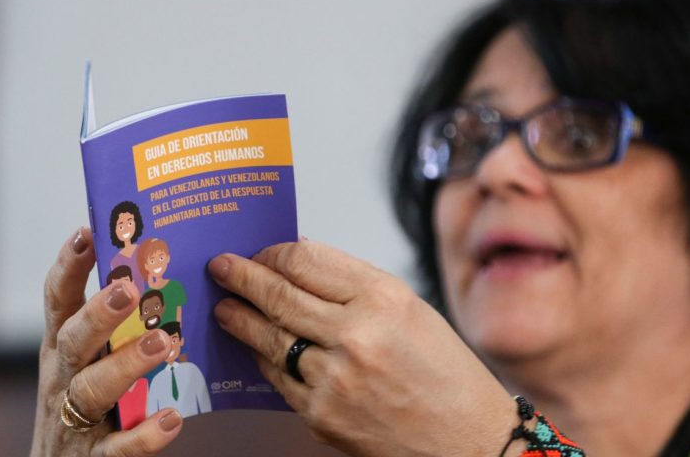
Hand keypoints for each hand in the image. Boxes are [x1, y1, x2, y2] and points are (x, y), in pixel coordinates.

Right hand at [31, 228, 182, 456]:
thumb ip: (114, 330)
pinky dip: (144, 434)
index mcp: (64, 350)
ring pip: (92, 389)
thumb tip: (155, 280)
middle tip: (127, 289)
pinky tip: (172, 418)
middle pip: (73, 340)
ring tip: (159, 344)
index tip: (87, 232)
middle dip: (98, 314)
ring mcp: (75, 420)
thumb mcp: (89, 361)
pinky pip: (119, 447)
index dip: (69, 267)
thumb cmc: (83, 407)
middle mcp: (64, 378)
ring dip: (125, 364)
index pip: (58, 301)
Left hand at [209, 240, 520, 456]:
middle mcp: (357, 335)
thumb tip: (301, 263)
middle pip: (279, 294)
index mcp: (383, 298)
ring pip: (269, 337)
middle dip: (241, 277)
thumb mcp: (409, 308)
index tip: (258, 252)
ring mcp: (335, 378)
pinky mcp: (322, 414)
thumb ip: (354, 283)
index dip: (272, 253)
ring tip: (225, 306)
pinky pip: (277, 377)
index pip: (306, 260)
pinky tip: (255, 345)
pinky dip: (262, 357)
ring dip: (240, 317)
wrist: (467, 439)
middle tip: (221, 267)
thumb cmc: (446, 372)